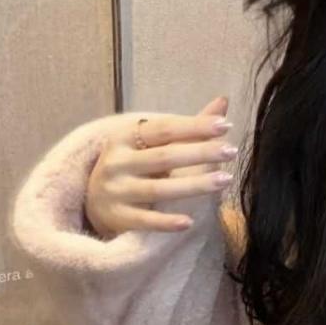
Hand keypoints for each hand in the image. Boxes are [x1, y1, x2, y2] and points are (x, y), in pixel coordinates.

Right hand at [84, 96, 238, 235]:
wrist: (94, 202)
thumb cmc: (134, 166)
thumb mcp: (152, 144)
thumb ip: (188, 127)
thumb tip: (223, 102)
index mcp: (124, 137)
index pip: (164, 128)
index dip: (195, 126)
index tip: (226, 125)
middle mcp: (115, 162)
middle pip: (164, 157)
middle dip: (200, 153)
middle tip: (231, 151)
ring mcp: (114, 191)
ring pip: (158, 189)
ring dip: (194, 185)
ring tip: (225, 180)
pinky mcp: (117, 218)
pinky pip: (145, 221)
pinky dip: (166, 222)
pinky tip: (189, 222)